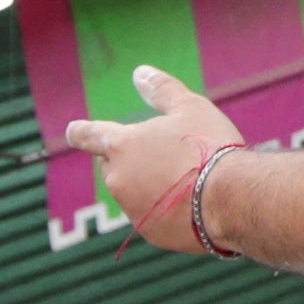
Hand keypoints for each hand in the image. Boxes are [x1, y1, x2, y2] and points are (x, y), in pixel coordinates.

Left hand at [62, 63, 240, 252]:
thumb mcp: (189, 107)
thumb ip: (161, 90)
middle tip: (168, 154)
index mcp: (122, 145)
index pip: (91, 135)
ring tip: (188, 179)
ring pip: (134, 191)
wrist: (231, 198)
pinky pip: (152, 216)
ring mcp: (132, 208)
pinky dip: (165, 209)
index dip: (81, 132)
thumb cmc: (209, 146)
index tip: (73, 131)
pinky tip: (192, 203)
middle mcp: (118, 178)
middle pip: (115, 165)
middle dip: (132, 159)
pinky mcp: (149, 231)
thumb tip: (140, 73)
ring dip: (149, 185)